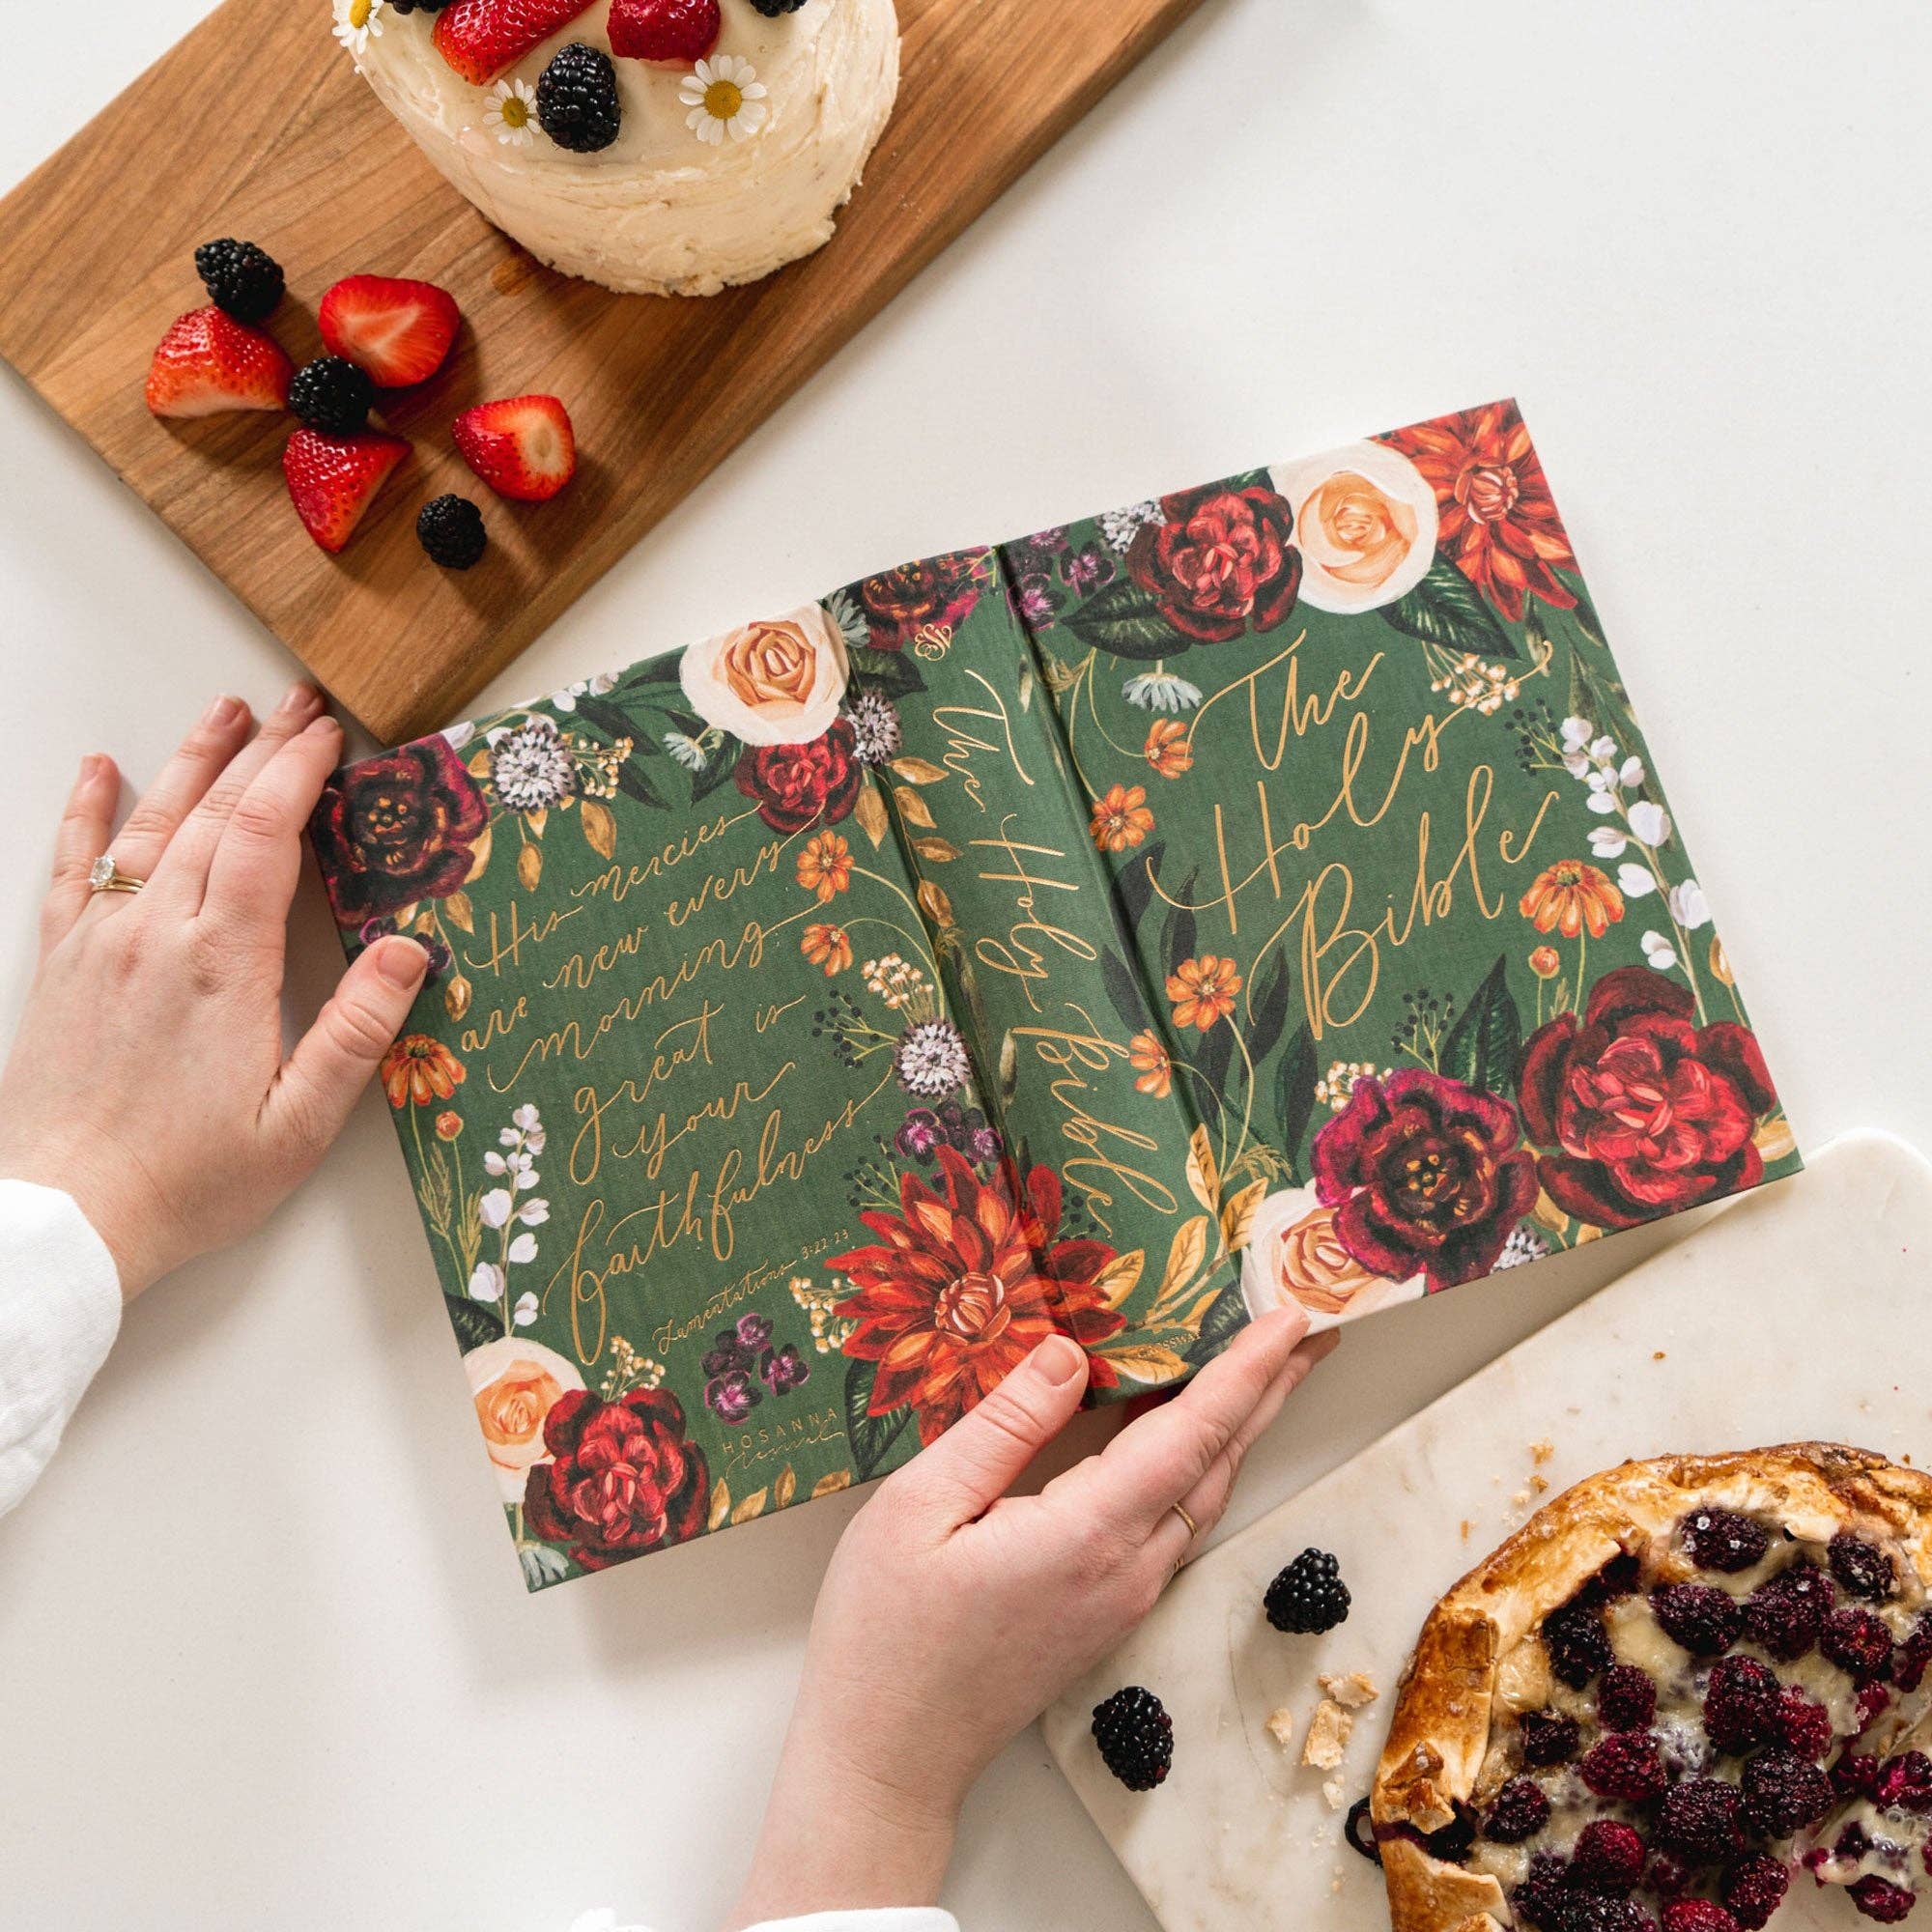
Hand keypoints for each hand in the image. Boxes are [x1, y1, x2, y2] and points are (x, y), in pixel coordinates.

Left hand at [0, 686, 430, 1297]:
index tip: (332, 734)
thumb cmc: (186, 1181)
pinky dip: (85, 813)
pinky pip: (73, 868)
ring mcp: (101, 944)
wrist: (61, 1218)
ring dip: (190, 761)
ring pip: (149, 825)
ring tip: (224, 711)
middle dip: (261, 750)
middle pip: (214, 814)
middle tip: (298, 703)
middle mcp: (156, 936)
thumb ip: (357, 1033)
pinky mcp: (60, 965)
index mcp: (222, 965)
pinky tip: (98, 772)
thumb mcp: (299, 1123)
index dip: (299, 774)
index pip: (266, 835)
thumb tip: (413, 953)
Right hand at [728, 1305, 1336, 1924]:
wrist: (888, 1756)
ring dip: (1239, 1427)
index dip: (1247, 1369)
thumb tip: (1067, 1351)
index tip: (1291, 1317)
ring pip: (1202, 1495)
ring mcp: (1124, 1597)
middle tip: (1308, 1330)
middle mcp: (1127, 1568)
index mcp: (1087, 1533)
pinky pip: (1174, 1523)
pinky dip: (1198, 1466)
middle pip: (1217, 1461)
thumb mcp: (919, 1505)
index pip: (1191, 1432)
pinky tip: (1186, 1439)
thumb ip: (1003, 1425)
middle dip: (1270, 1389)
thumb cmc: (885, 1631)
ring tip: (1266, 1370)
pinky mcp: (1109, 1613)